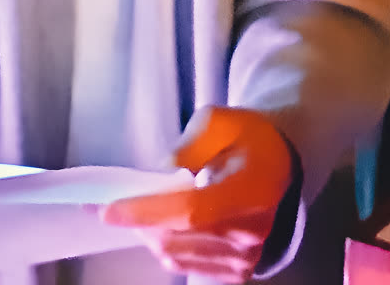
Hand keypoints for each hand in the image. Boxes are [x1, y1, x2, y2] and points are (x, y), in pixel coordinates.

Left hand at [102, 106, 294, 282]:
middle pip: (178, 237)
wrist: (280, 164)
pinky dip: (166, 246)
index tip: (109, 209)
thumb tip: (163, 172)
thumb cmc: (247, 137)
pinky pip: (186, 266)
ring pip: (176, 256)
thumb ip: (191, 144)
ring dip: (149, 234)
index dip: (149, 212)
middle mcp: (252, 231)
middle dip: (139, 221)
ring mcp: (246, 257)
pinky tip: (161, 225)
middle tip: (115, 202)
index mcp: (253, 189)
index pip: (193, 210)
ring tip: (138, 210)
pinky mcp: (237, 272)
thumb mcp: (219, 120)